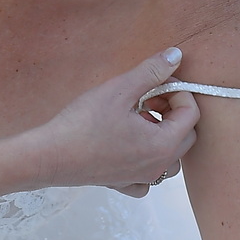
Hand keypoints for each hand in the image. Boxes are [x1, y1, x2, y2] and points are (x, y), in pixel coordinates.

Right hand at [21, 49, 200, 196]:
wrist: (49, 156)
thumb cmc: (82, 124)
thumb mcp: (120, 90)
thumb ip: (151, 72)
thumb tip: (176, 56)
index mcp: (163, 144)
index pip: (191, 113)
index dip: (177, 91)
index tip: (153, 84)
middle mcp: (158, 166)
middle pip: (185, 135)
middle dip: (171, 111)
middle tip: (145, 97)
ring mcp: (141, 178)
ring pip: (170, 156)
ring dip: (161, 134)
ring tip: (136, 119)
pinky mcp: (123, 184)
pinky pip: (148, 176)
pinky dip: (145, 160)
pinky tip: (128, 145)